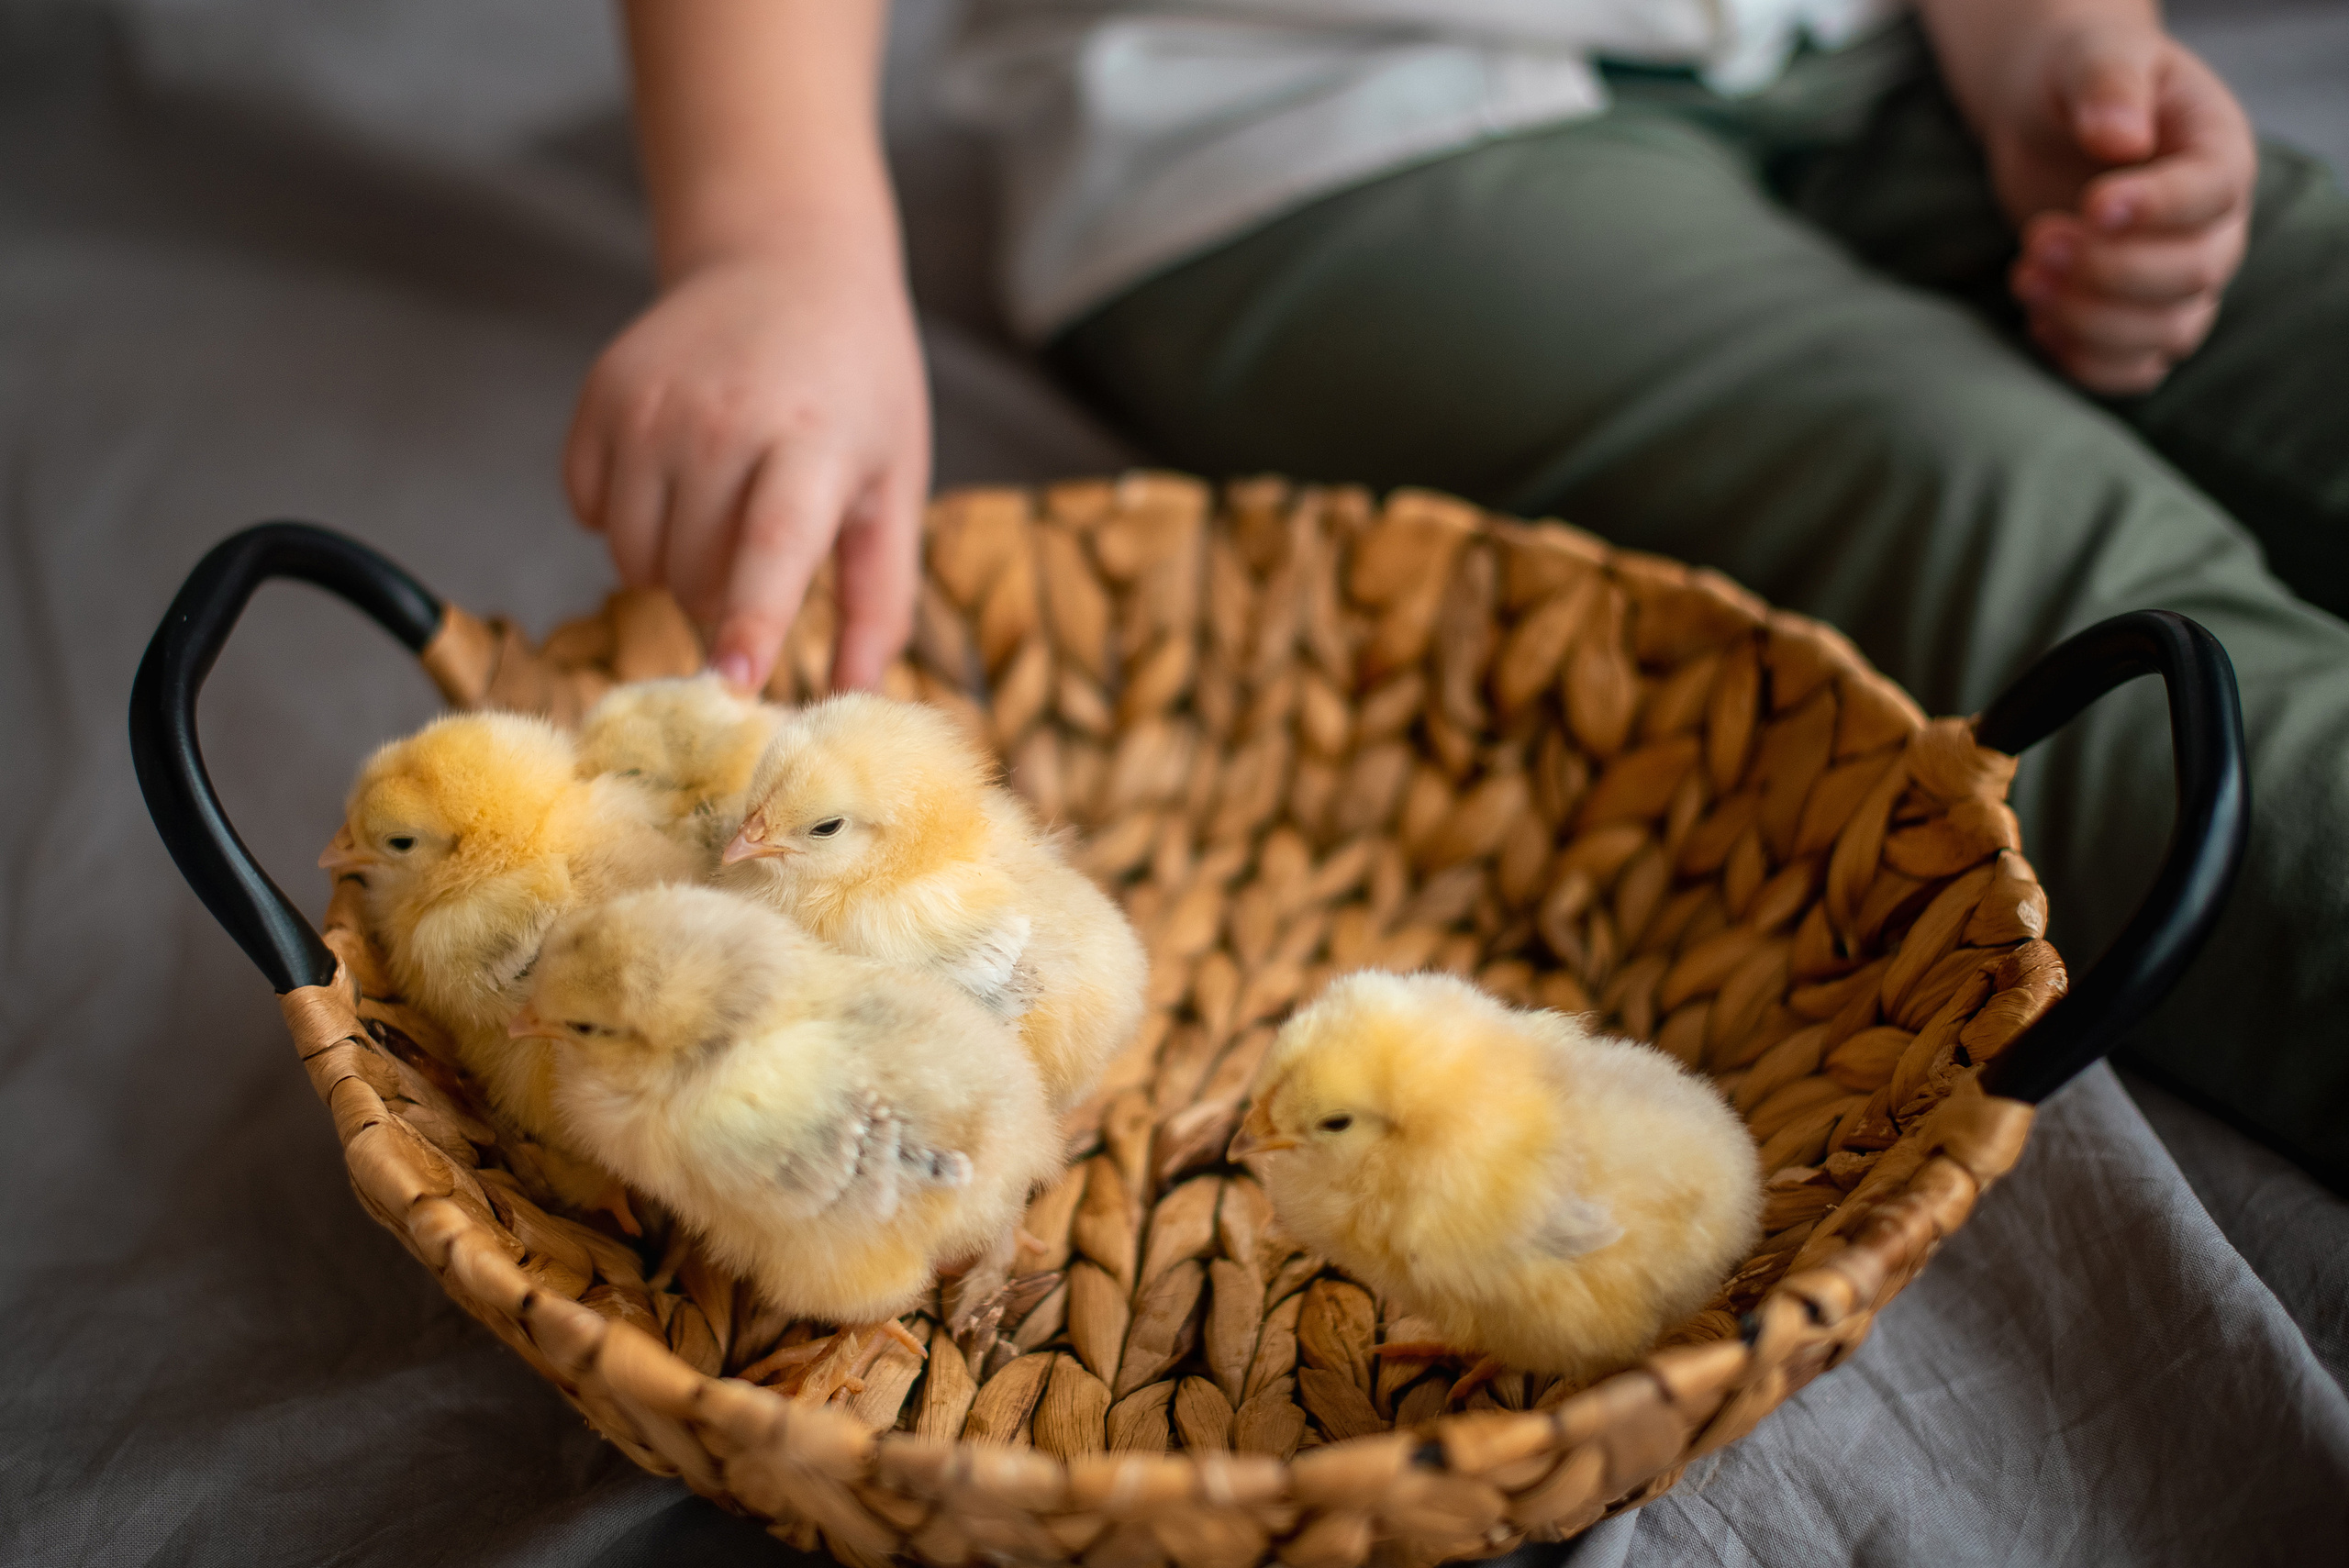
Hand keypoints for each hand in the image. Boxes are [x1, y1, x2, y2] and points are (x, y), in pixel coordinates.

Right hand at [564, 245, 929, 692]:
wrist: (788, 263)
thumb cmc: (858, 388)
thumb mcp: (894, 483)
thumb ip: (881, 597)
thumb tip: (858, 699)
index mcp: (813, 440)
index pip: (774, 544)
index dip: (752, 621)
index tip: (733, 686)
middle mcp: (722, 418)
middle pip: (694, 574)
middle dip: (724, 596)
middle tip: (761, 545)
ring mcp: (652, 403)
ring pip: (633, 557)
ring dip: (673, 565)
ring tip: (723, 508)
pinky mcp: (602, 394)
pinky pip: (588, 510)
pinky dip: (625, 517)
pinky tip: (675, 472)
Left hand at [1978, 22, 2253, 394]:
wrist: (2052, 118)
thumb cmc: (2077, 81)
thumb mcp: (2090, 58)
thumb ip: (2108, 86)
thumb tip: (2120, 140)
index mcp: (2217, 151)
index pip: (2213, 194)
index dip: (2157, 209)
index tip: (2091, 204)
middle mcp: (2214, 224)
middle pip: (2192, 275)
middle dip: (2107, 270)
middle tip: (2037, 238)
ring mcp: (2180, 279)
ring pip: (2167, 334)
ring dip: (2090, 321)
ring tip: (2024, 277)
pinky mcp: (2136, 316)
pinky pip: (2135, 370)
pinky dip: (2085, 363)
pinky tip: (2037, 323)